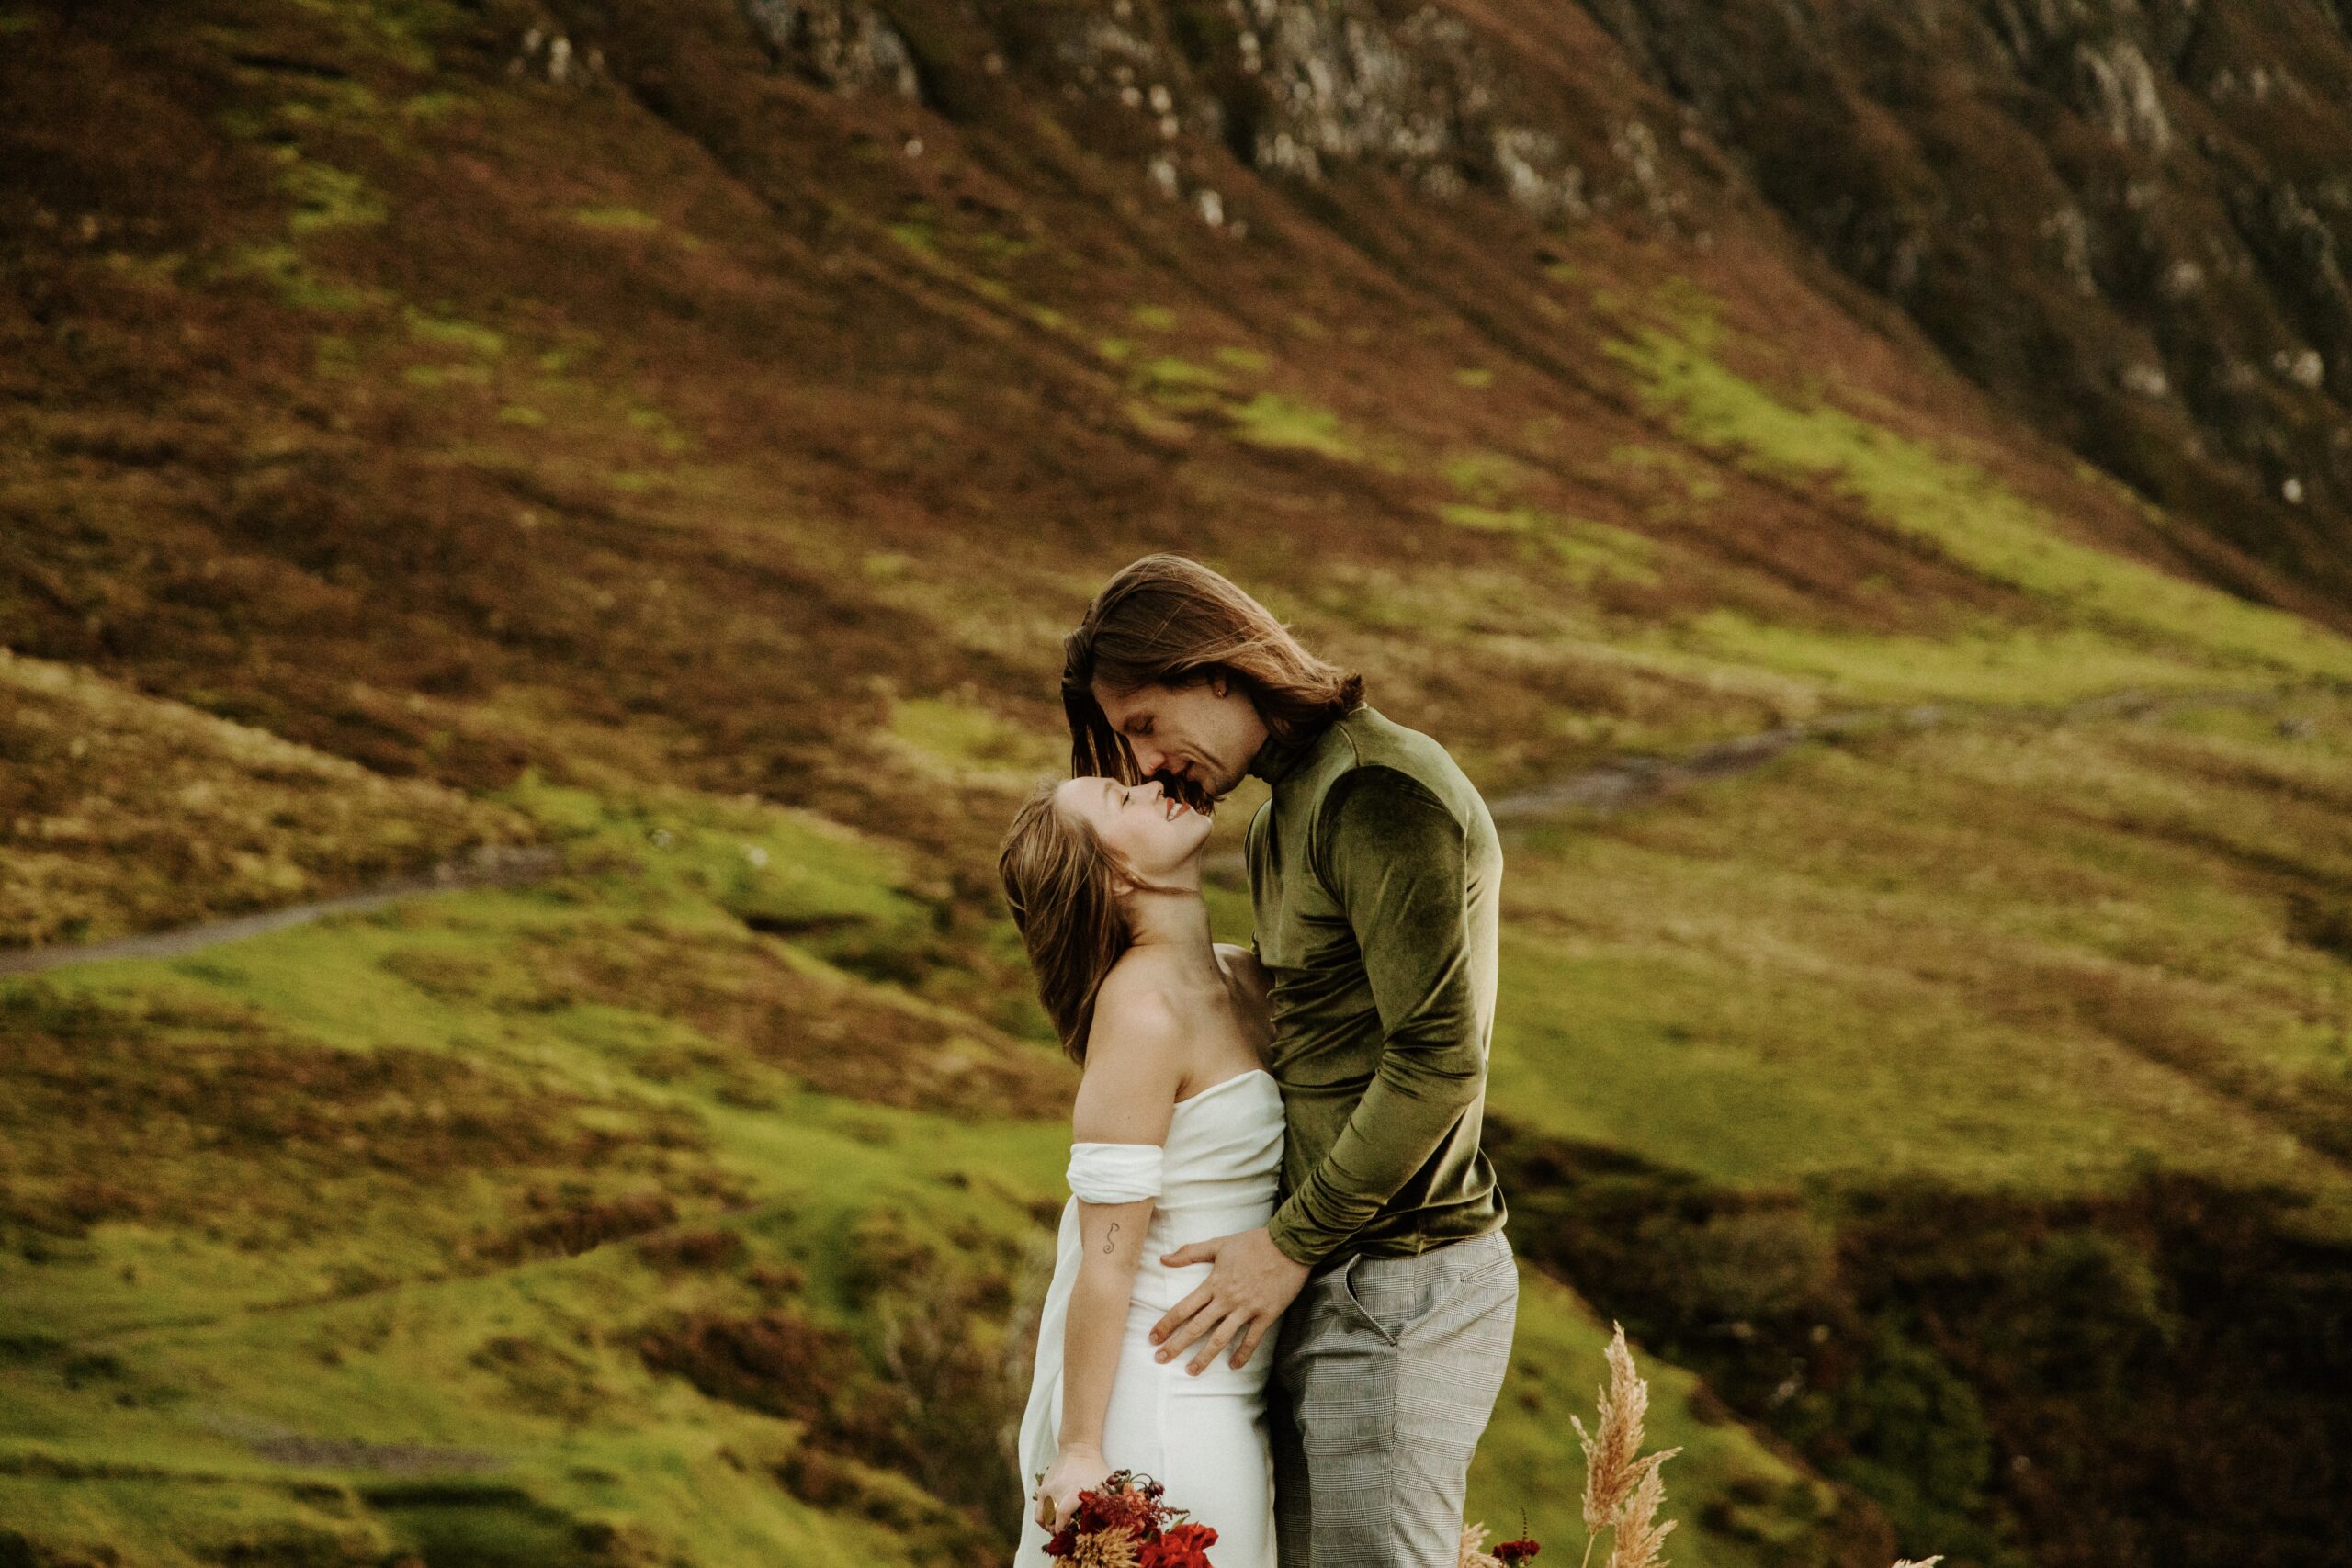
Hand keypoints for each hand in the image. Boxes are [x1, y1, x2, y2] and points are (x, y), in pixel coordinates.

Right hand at [1034, 1444, 1109, 1532]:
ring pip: (1042, 1518)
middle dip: (1057, 1533)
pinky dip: (1043, 1519)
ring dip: (1049, 1528)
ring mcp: (1048, 1490)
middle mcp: (1058, 1491)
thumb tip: (1108, 1523)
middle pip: (1051, 1521)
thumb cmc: (1094, 1469)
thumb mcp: (1103, 1485)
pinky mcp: (1042, 1488)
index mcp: (1073, 1492)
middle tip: (1065, 1537)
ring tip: (1057, 1530)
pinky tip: (1051, 1522)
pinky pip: (1038, 1510)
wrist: (1078, 1448)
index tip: (1069, 1536)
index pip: (1062, 1517)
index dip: (1064, 1530)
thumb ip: (1104, 1504)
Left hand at [1150, 1225, 1309, 1374]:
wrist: (1289, 1244)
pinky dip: (1242, 1354)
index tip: (1152, 1337)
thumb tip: (1163, 1259)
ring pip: (1221, 1338)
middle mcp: (1227, 1299)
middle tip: (1160, 1359)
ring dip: (1204, 1356)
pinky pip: (1252, 1339)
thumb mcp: (1219, 1244)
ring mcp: (1247, 1309)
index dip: (1166, 1324)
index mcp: (1214, 1283)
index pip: (1183, 1308)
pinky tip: (1233, 1366)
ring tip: (1191, 1371)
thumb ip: (1190, 1252)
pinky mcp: (1266, 1314)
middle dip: (1176, 1345)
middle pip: (1197, 1327)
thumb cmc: (1253, 1242)